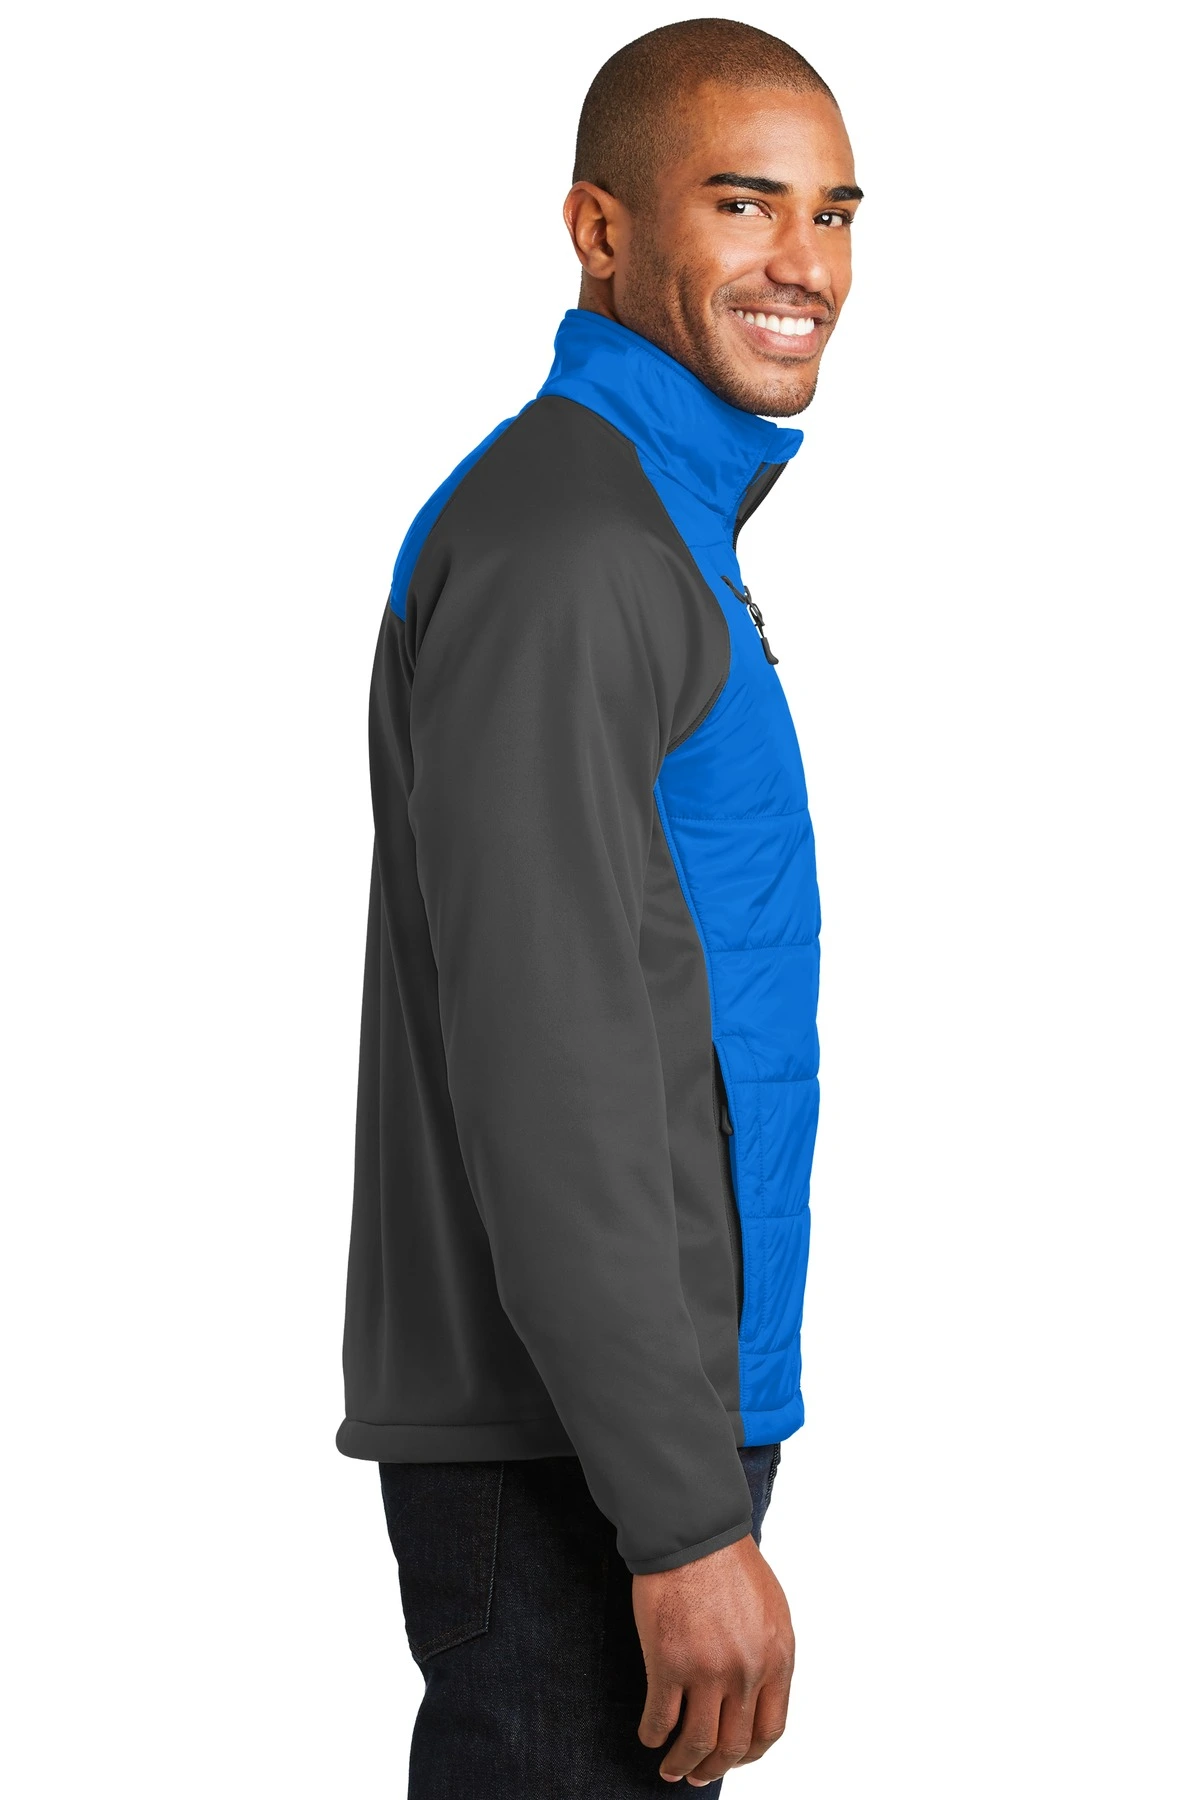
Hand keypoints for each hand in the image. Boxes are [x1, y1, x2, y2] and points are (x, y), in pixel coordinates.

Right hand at [632, 1532, 794, 1785]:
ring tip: (670, 1770)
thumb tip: (756, 1693)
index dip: (749, 1753)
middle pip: (733, 1744)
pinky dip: (653, 1734)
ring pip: (697, 1741)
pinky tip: (649, 1735)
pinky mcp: (669, 1663)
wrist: (693, 1532)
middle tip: (697, 1774)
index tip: (733, 1758)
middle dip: (713, 1766)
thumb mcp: (770, 1610)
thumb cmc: (728, 1562)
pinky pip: (660, 1717)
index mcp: (776, 1659)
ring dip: (682, 1763)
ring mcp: (707, 1672)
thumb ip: (767, 1655)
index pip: (769, 1730)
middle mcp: (746, 1672)